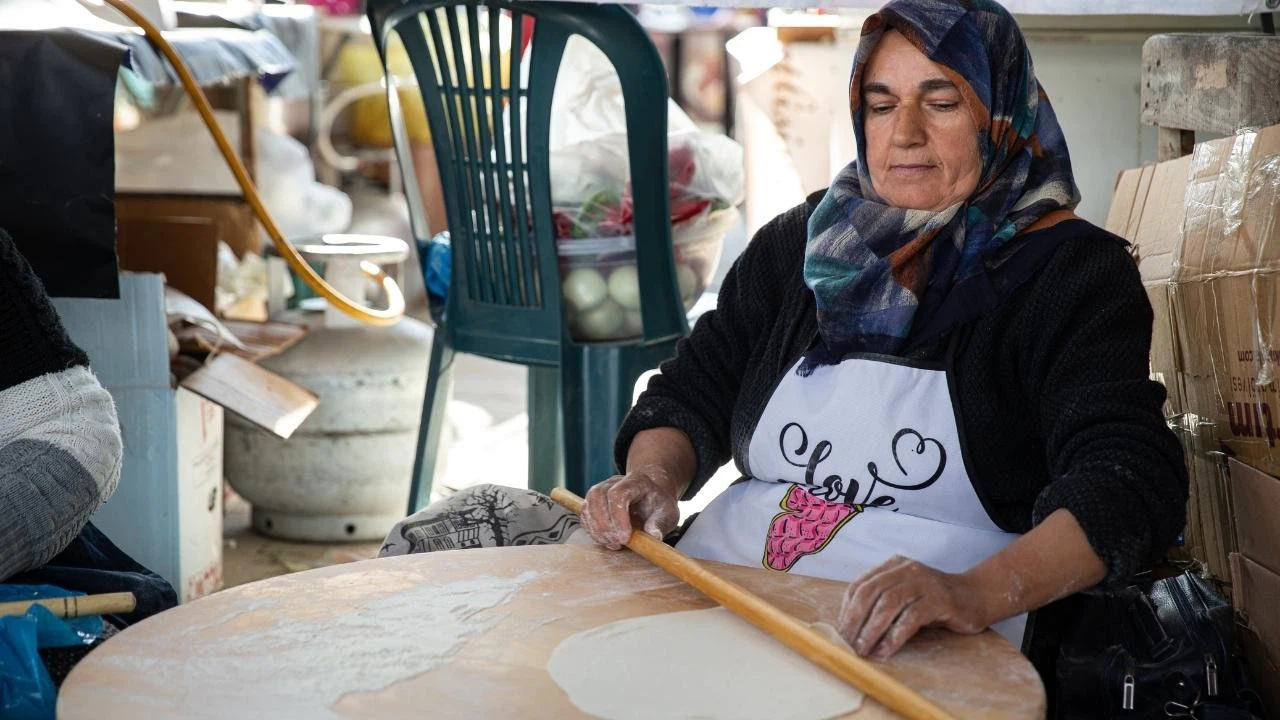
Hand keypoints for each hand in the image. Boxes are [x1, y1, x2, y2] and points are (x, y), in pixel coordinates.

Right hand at [580, 466, 680, 549]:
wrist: (650, 497)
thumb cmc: (658, 506)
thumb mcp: (668, 514)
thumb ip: (660, 524)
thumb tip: (653, 535)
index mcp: (636, 481)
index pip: (619, 494)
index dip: (618, 517)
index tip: (625, 538)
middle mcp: (615, 481)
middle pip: (598, 496)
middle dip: (605, 525)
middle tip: (617, 543)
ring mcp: (602, 489)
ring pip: (588, 504)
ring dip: (597, 528)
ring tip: (612, 543)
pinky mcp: (593, 500)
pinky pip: (585, 514)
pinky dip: (592, 529)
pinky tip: (605, 540)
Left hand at [837, 555, 990, 658]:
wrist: (976, 596)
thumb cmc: (934, 601)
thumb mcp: (904, 596)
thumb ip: (882, 604)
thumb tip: (852, 631)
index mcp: (892, 566)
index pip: (860, 584)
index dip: (847, 609)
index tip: (840, 633)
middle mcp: (906, 569)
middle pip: (870, 592)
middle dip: (855, 620)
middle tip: (848, 644)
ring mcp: (923, 583)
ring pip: (888, 603)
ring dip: (872, 630)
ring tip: (864, 649)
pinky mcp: (939, 600)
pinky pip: (911, 617)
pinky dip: (895, 635)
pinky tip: (886, 650)